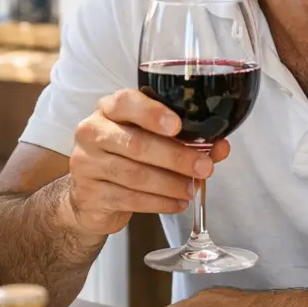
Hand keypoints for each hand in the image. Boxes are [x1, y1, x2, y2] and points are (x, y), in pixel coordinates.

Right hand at [62, 89, 231, 236]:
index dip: (152, 113)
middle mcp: (92, 132)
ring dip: (171, 184)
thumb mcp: (151, 139)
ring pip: (135, 175)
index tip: (177, 126)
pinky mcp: (90, 194)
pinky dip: (159, 203)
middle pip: (136, 144)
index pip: (126, 102)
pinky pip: (130, 199)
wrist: (89, 194)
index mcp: (108, 109)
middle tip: (204, 167)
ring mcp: (87, 164)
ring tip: (192, 189)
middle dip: (176, 157)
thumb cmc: (125, 157)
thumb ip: (186, 140)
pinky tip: (177, 203)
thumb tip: (221, 147)